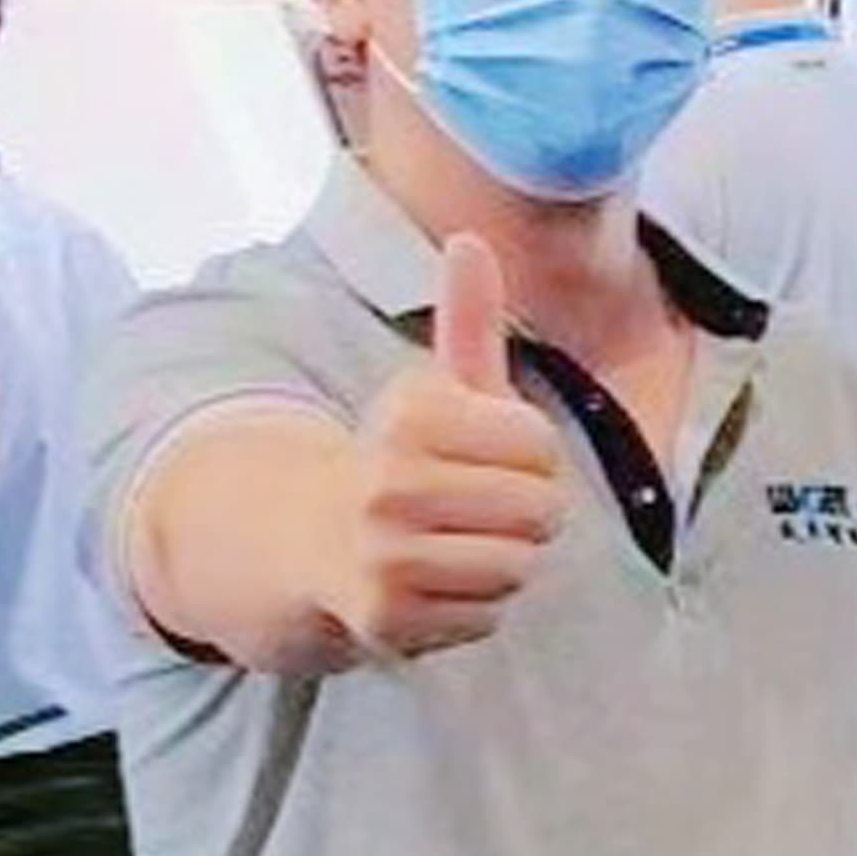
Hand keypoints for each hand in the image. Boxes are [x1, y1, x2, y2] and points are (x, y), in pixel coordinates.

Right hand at [331, 235, 568, 659]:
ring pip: (518, 567)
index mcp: (409, 414)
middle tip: (482, 507)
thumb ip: (468, 319)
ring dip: (504, 561)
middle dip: (530, 512)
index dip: (533, 455)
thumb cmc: (406, 456)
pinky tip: (434, 583)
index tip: (489, 453)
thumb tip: (470, 238)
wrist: (314, 538)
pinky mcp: (384, 618)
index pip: (542, 445)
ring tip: (457, 542)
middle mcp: (387, 482)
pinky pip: (487, 615)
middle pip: (541, 510)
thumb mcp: (439, 386)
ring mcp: (382, 553)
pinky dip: (475, 606)